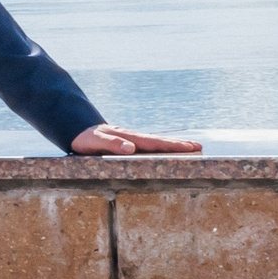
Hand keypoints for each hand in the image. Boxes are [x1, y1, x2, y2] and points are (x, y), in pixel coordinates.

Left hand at [71, 123, 201, 155]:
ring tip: (191, 148)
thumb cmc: (84, 138)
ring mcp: (132, 139)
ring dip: (173, 145)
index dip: (172, 146)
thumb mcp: (94, 142)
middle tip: (200, 147)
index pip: (154, 143)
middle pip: (160, 141)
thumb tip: (130, 148)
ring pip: (156, 142)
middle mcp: (133, 137)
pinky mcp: (128, 142)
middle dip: (180, 145)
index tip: (190, 148)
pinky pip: (149, 145)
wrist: (77, 128)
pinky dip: (161, 146)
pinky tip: (167, 151)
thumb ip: (111, 144)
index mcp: (128, 138)